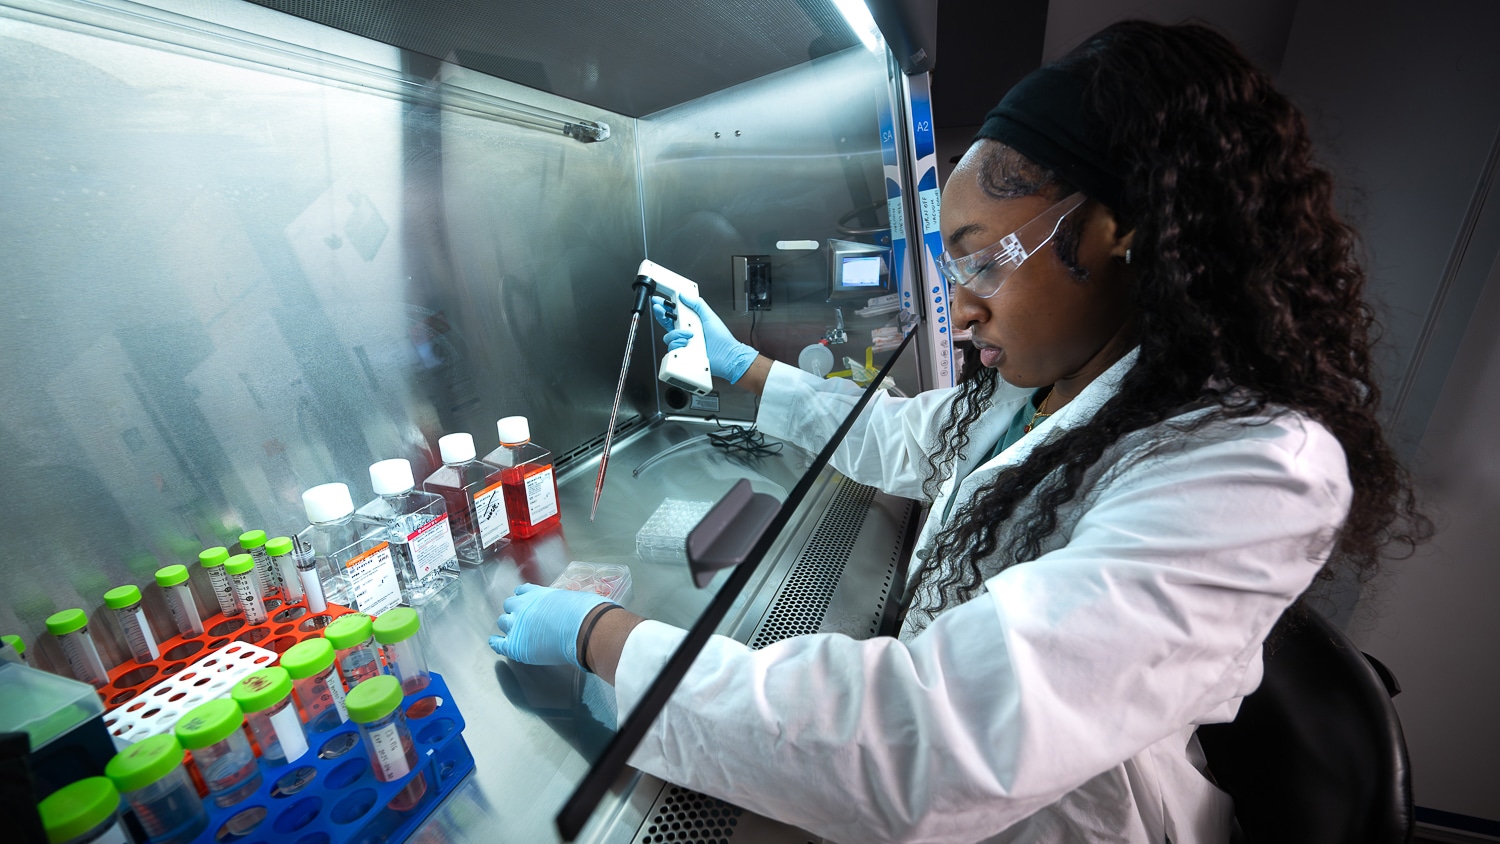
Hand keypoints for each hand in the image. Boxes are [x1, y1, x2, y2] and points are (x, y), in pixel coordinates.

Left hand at [488, 584, 610, 668]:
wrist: (584, 628)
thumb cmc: (585, 612)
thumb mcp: (573, 598)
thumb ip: (564, 602)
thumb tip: (573, 607)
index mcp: (537, 593)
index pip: (522, 592)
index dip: (523, 597)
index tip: (524, 600)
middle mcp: (523, 606)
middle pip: (509, 606)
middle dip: (514, 611)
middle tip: (521, 618)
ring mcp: (517, 625)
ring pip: (503, 623)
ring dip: (508, 626)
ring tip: (512, 631)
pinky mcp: (515, 645)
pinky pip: (499, 644)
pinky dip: (496, 643)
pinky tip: (495, 643)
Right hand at [652, 291, 758, 382]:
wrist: (726, 356)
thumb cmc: (722, 339)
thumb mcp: (709, 316)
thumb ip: (697, 304)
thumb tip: (685, 295)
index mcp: (691, 322)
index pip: (674, 313)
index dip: (665, 307)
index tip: (659, 301)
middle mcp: (685, 333)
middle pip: (666, 323)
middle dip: (661, 314)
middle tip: (659, 309)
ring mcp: (684, 344)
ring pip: (668, 336)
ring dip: (677, 333)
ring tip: (689, 334)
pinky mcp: (683, 354)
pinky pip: (672, 348)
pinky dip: (678, 345)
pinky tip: (687, 343)